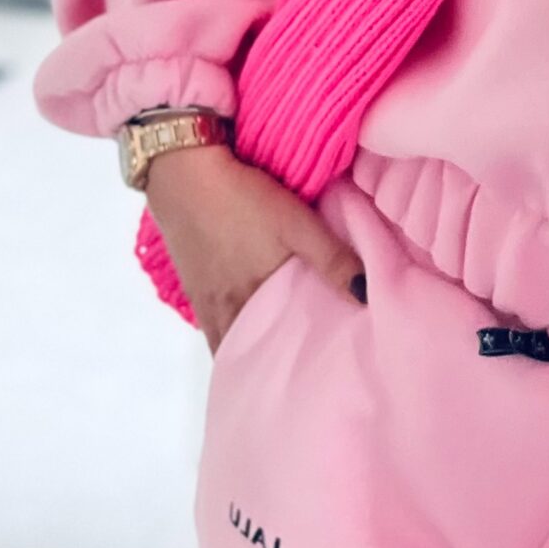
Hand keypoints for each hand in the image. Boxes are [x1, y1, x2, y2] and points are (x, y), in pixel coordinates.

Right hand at [145, 143, 367, 353]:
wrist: (180, 168)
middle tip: (299, 371)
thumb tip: (367, 299)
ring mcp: (203, 299)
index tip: (313, 379)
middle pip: (247, 349)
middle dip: (270, 361)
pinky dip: (230, 330)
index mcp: (248, 303)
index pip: (268, 353)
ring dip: (248, 347)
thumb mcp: (295, 224)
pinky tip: (244, 323)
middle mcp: (222, 310)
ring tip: (275, 354)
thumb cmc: (241, 198)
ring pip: (229, 337)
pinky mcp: (193, 282)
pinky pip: (212, 322)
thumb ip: (333, 260)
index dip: (288, 368)